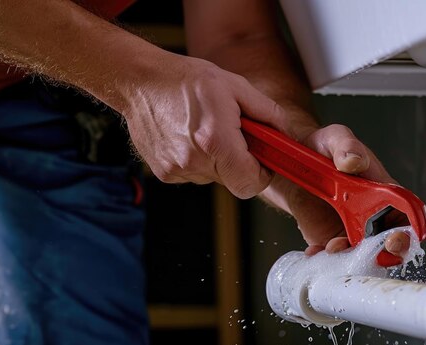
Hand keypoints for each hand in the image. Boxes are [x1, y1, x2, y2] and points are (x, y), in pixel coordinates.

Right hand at [119, 52, 284, 198]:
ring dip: (217, 160)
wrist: (140, 82)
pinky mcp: (164, 174)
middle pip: (234, 180)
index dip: (263, 174)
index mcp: (216, 140)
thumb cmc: (185, 80)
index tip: (263, 160)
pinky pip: (194, 174)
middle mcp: (195, 161)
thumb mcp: (235, 86)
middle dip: (239, 161)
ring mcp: (177, 170)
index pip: (252, 183)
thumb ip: (266, 111)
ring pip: (213, 177)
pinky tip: (188, 137)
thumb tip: (285, 131)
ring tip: (205, 130)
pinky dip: (197, 160)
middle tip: (232, 134)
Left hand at [258, 111, 408, 256]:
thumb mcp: (336, 138)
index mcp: (384, 192)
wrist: (295, 160)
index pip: (408, 214)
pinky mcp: (328, 238)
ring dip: (353, 258)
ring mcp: (351, 230)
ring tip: (333, 246)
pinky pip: (333, 258)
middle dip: (389, 253)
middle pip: (393, 243)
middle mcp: (372, 215)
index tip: (400, 236)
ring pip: (364, 256)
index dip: (411, 230)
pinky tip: (316, 251)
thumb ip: (346, 146)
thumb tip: (354, 161)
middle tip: (376, 251)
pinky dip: (326, 260)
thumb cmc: (324, 148)